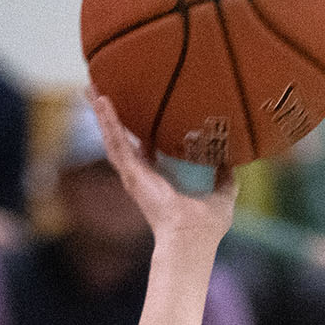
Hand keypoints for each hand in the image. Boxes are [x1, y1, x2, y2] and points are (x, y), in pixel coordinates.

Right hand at [86, 90, 234, 244]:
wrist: (193, 238)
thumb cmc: (206, 227)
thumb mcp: (222, 195)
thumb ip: (225, 177)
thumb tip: (231, 160)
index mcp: (162, 179)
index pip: (148, 148)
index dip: (142, 129)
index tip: (139, 107)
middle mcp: (144, 176)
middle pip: (124, 139)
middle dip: (112, 116)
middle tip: (102, 89)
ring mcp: (135, 175)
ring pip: (113, 137)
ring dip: (102, 113)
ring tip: (92, 86)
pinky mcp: (131, 174)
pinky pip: (116, 142)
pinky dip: (107, 121)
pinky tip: (100, 99)